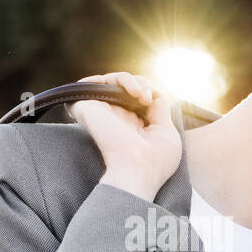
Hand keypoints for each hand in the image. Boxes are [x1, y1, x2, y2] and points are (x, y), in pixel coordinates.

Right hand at [70, 72, 179, 200]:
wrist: (137, 172)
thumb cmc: (155, 160)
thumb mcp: (166, 131)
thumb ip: (159, 109)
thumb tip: (152, 91)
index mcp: (133, 124)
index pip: (136, 96)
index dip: (147, 91)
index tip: (152, 100)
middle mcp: (115, 118)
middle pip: (123, 86)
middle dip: (139, 83)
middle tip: (145, 97)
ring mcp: (101, 113)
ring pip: (108, 81)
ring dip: (126, 79)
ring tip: (137, 93)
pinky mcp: (87, 110)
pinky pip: (84, 85)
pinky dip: (97, 80)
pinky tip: (110, 85)